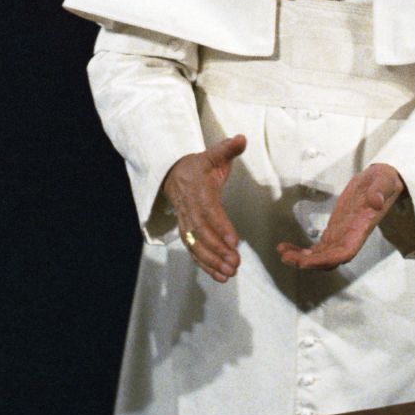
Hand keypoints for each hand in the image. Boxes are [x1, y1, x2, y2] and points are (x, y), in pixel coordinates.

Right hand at [161, 134, 245, 282]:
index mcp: (198, 190)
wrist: (171, 174)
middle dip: (218, 250)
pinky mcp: (186, 231)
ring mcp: (186, 222)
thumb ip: (227, 149)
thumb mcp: (212, 154)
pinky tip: (220, 276)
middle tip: (235, 264)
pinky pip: (193, 251)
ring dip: (212, 261)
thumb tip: (242, 138)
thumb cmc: (197, 166)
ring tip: (230, 273)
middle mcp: (190, 209)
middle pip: (202, 233)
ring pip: (196, 245)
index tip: (235, 242)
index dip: (221, 227)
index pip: (210, 211)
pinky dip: (205, 265)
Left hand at [278, 163, 404, 269]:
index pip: (344, 253)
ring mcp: (341, 236)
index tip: (308, 261)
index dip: (326, 260)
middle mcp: (351, 238)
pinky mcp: (335, 231)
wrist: (383, 181)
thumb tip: (375, 201)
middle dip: (308, 262)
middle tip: (287, 257)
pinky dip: (303, 251)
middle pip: (329, 259)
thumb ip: (380, 191)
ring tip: (283, 253)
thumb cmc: (384, 181)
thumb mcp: (385, 180)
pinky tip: (287, 249)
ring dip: (302, 258)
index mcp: (361, 229)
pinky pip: (318, 248)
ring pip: (321, 256)